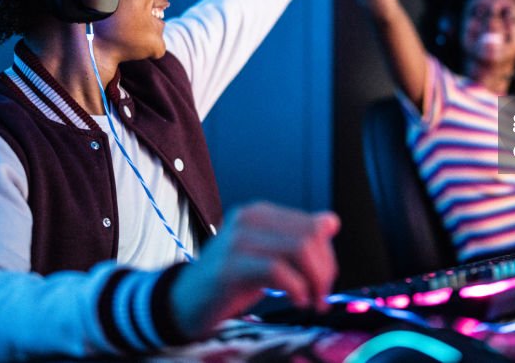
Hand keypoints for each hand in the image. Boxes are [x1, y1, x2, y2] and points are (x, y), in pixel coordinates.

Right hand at [169, 201, 339, 338]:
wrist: (183, 301)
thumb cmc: (229, 280)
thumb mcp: (267, 255)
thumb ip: (296, 238)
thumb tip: (331, 221)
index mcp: (260, 213)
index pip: (313, 225)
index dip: (328, 256)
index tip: (325, 283)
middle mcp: (249, 219)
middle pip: (310, 236)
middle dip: (325, 271)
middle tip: (321, 297)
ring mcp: (237, 241)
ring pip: (299, 249)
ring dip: (315, 281)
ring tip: (311, 301)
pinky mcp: (229, 267)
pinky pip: (277, 270)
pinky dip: (296, 288)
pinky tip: (297, 301)